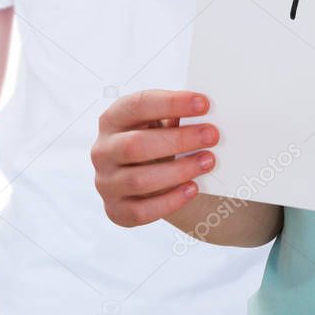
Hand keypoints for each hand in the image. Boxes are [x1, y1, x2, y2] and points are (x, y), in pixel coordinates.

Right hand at [92, 90, 217, 226]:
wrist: (142, 176)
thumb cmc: (154, 141)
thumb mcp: (159, 122)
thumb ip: (176, 115)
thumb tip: (205, 113)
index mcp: (113, 120)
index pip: (137, 105)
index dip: (171, 103)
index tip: (203, 104)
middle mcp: (103, 151)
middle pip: (135, 145)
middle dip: (178, 140)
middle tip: (212, 136)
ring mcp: (106, 182)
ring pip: (138, 180)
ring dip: (179, 170)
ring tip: (207, 161)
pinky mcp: (116, 209)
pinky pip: (141, 211)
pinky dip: (170, 201)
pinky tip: (192, 188)